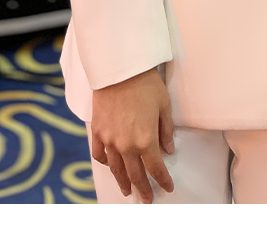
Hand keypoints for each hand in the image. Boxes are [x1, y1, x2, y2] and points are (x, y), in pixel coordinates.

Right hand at [90, 67, 174, 202]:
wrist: (119, 67)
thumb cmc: (146, 83)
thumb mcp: (164, 105)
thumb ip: (166, 131)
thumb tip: (168, 150)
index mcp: (146, 140)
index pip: (156, 169)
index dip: (163, 180)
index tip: (168, 187)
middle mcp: (126, 145)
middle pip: (135, 175)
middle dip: (143, 189)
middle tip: (147, 199)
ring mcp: (109, 139)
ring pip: (116, 169)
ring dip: (123, 182)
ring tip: (127, 191)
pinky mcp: (97, 130)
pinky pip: (99, 154)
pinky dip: (105, 163)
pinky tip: (110, 165)